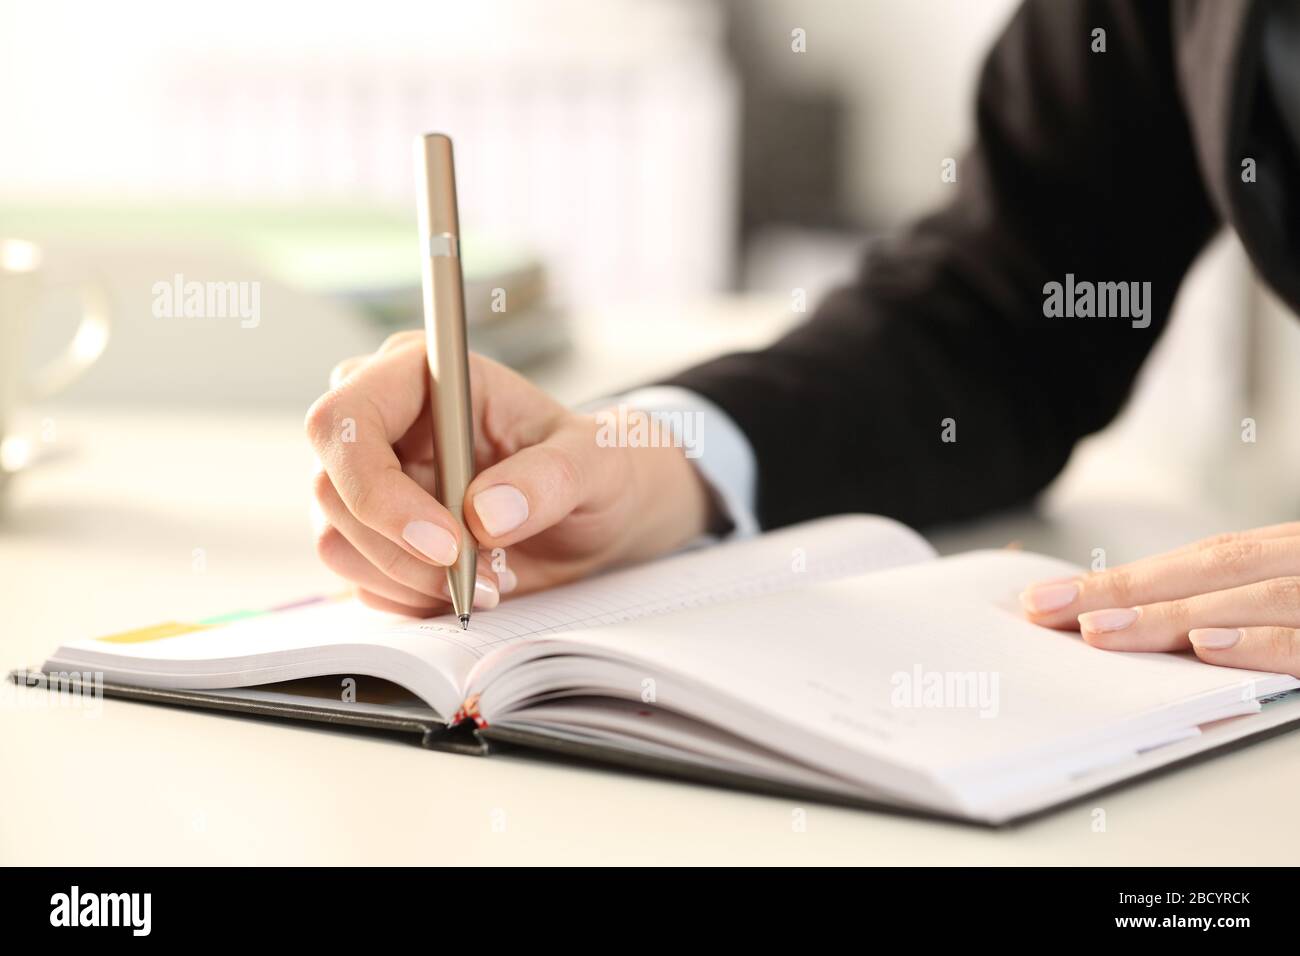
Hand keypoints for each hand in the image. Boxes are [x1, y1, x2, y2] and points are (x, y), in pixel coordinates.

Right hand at [306, 332, 713, 615]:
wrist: (599, 513)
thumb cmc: (595, 466)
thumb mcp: (596, 463)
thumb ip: (548, 479)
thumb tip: (484, 513)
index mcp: (419, 373)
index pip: (344, 422)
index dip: (378, 490)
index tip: (448, 544)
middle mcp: (383, 422)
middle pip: (332, 491)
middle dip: (405, 550)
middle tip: (487, 577)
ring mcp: (370, 481)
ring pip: (338, 542)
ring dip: (412, 579)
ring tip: (492, 580)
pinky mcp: (374, 534)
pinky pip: (361, 579)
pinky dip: (413, 597)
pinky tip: (469, 585)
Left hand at [1020, 523, 1299, 677]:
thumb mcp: (1284, 592)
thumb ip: (1226, 598)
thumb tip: (1124, 622)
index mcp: (1283, 553)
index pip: (1191, 562)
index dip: (1118, 580)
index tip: (1044, 599)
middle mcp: (1299, 564)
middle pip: (1206, 571)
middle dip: (1121, 592)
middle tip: (1047, 610)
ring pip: (1247, 599)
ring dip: (1170, 614)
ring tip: (1099, 629)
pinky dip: (1256, 642)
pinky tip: (1204, 647)